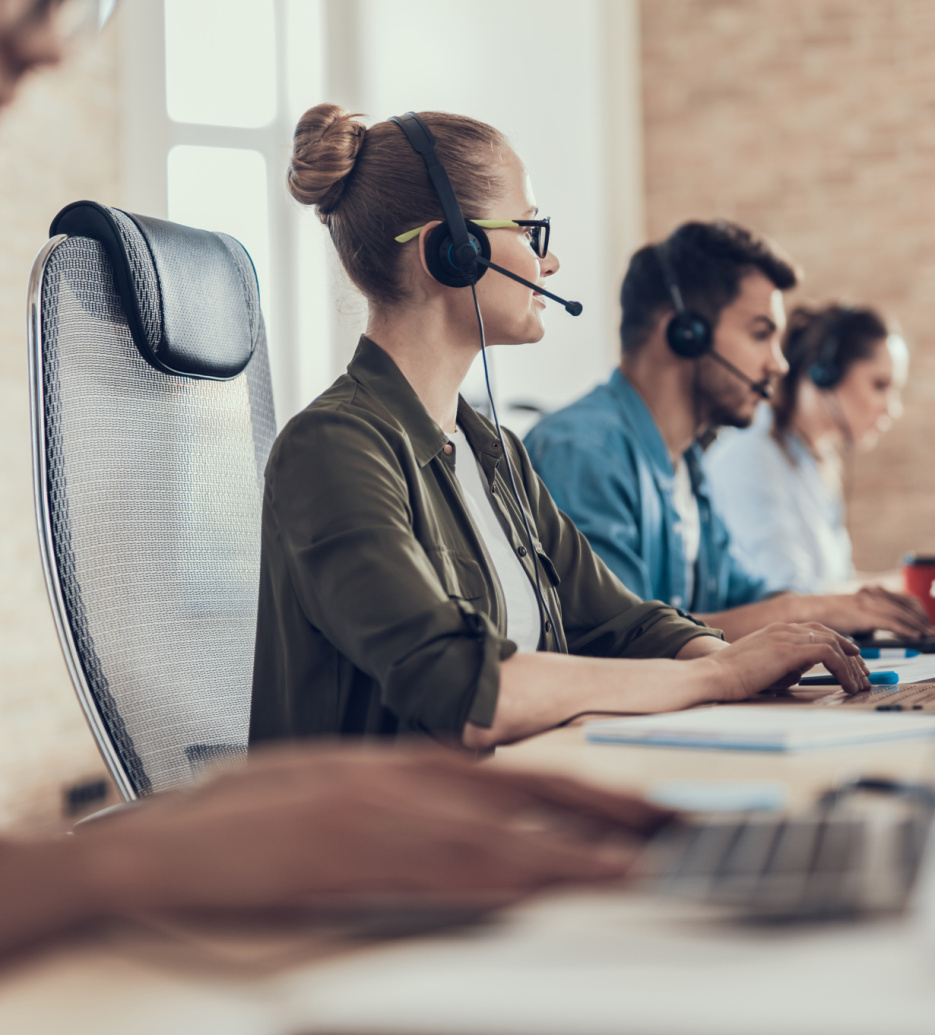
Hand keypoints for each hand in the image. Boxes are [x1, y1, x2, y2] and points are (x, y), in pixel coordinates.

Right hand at [72, 744, 672, 916]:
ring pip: (494, 838)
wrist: (163, 845)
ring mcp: (375, 822)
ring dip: (569, 855)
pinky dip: (499, 886)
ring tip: (635, 867)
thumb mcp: (329, 786)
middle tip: (668, 829)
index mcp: (396, 764)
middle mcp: (398, 783)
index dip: (580, 792)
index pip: (512, 776)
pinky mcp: (348, 864)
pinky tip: (540, 893)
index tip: (637, 809)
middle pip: (521, 797)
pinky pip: (439, 878)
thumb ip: (397, 793)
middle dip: (601, 815)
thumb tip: (456, 806)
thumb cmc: (244, 819)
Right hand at [701, 622, 870, 701]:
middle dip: (852, 654)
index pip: (817, 630)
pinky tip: (848, 685)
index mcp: (777, 630)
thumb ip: (785, 663)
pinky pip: (829, 654)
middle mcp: (785, 628)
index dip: (839, 644)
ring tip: (860, 684)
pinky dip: (844, 670)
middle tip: (864, 674)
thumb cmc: (734, 676)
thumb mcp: (765, 666)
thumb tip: (802, 670)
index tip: (853, 663)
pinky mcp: (790, 649)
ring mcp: (787, 636)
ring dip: (852, 665)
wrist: (715, 675)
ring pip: (834, 644)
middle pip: (830, 634)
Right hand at [813, 587, 934, 640]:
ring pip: (900, 612)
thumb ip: (870, 618)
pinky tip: (914, 635)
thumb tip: (882, 633)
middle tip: (931, 630)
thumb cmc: (831, 614)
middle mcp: (870, 593)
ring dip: (917, 624)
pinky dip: (905, 628)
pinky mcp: (862, 614)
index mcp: (870, 592)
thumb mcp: (853, 612)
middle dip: (921, 618)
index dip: (917, 611)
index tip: (926, 622)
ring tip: (927, 634)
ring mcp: (866, 602)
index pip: (903, 598)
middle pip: (904, 604)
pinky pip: (889, 621)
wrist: (807, 610)